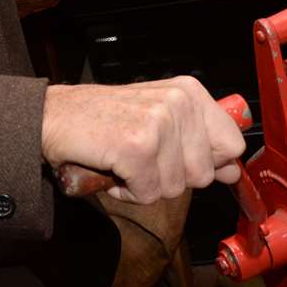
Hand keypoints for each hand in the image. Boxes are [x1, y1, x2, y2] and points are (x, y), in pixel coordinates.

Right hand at [40, 77, 246, 204]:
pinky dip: (126, 191)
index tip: (184, 161)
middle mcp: (178, 103)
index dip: (211, 163)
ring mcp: (159, 124)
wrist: (54, 116)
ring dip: (145, 185)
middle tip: (141, 157)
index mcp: (188, 92)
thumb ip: (198, 141)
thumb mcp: (159, 118)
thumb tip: (232, 170)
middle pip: (204, 174)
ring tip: (124, 160)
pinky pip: (148, 194)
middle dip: (171, 177)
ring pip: (175, 187)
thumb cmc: (103, 120)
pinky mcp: (138, 148)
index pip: (232, 143)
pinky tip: (113, 168)